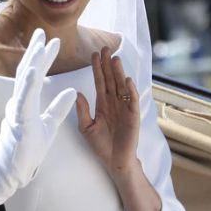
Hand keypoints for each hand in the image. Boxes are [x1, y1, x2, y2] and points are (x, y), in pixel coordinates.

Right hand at [0, 29, 76, 204]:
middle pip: (27, 71)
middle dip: (35, 51)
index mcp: (27, 102)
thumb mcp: (49, 126)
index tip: (52, 41)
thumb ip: (58, 108)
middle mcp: (20, 102)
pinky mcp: (19, 121)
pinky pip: (24, 99)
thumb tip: (73, 91)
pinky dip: (29, 83)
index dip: (43, 58)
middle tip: (42, 32)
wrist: (13, 171)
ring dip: (32, 61)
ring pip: (24, 81)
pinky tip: (34, 69)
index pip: (35, 75)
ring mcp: (17, 111)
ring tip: (39, 44)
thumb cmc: (27, 150)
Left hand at [76, 47, 140, 177]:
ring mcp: (124, 108)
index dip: (97, 68)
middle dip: (108, 64)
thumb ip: (82, 111)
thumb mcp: (86, 127)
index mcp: (102, 104)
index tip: (94, 54)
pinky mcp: (133, 117)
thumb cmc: (100, 145)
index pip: (100, 82)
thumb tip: (77, 92)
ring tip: (115, 59)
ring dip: (119, 73)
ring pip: (121, 87)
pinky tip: (127, 80)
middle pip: (111, 80)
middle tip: (105, 48)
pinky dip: (130, 91)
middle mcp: (114, 103)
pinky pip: (132, 101)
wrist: (114, 161)